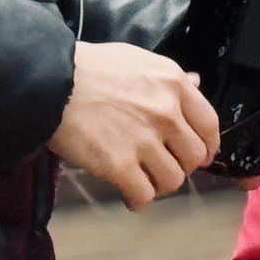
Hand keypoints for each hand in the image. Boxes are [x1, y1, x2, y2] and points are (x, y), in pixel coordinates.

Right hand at [48, 42, 220, 210]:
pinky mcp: (119, 166)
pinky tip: (130, 195)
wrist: (50, 82)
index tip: (202, 155)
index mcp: (173, 84)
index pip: (209, 124)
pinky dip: (139, 200)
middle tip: (164, 165)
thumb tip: (196, 83)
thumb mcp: (137, 60)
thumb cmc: (90, 67)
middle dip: (182, 165)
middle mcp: (166, 113)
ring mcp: (144, 141)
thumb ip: (169, 77)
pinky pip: (145, 195)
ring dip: (160, 184)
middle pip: (194, 156)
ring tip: (144, 179)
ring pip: (173, 180)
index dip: (208, 145)